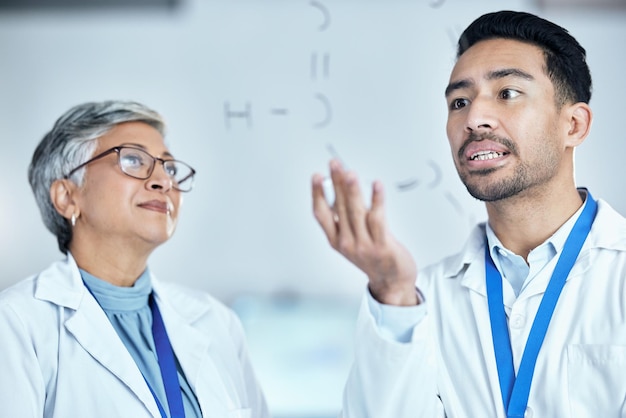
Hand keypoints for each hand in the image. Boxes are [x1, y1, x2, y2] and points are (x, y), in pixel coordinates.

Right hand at [311, 160, 418, 305]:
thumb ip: (346, 219)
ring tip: (349, 173)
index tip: (316, 176)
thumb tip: (340, 191)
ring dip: (352, 191)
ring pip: (356, 212)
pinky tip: (376, 185)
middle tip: (334, 164)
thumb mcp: (353, 240)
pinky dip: (377, 200)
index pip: (321, 214)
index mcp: (336, 240)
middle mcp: (347, 242)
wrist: (392, 283)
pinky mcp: (382, 245)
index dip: (317, 194)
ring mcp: (364, 245)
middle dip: (336, 183)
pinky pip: (378, 219)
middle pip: (339, 207)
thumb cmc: (374, 258)